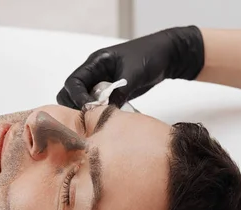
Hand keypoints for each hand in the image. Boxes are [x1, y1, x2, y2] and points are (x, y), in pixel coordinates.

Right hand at [57, 26, 203, 108]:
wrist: (168, 56)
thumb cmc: (151, 55)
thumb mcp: (134, 73)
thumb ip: (119, 90)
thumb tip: (105, 109)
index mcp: (96, 63)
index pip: (74, 81)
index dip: (76, 96)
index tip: (87, 108)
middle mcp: (95, 74)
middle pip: (73, 93)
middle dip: (76, 106)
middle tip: (88, 119)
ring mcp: (103, 84)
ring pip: (84, 102)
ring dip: (88, 112)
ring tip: (97, 122)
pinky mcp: (112, 94)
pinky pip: (99, 106)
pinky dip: (100, 114)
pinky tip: (107, 122)